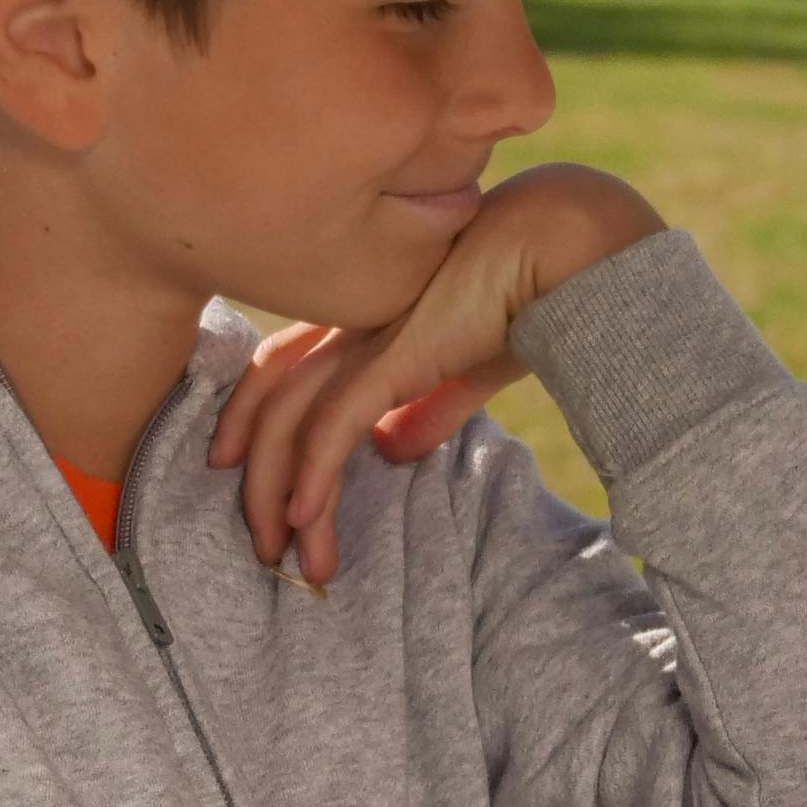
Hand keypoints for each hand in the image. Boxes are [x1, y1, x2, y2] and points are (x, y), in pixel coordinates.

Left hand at [207, 165, 669, 589]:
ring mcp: (362, 337)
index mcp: (362, 313)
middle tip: (263, 541)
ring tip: (287, 559)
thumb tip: (394, 451)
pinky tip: (303, 522)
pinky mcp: (389, 358)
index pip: (283, 367)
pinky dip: (311, 478)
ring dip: (276, 497)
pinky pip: (330, 428)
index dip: (255, 419)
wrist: (557, 248)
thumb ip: (431, 407)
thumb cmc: (525, 292)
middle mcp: (347, 321)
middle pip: (270, 398)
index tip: (248, 473)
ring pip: (287, 422)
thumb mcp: (470, 365)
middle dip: (256, 474)